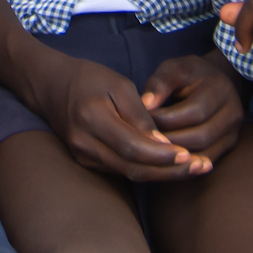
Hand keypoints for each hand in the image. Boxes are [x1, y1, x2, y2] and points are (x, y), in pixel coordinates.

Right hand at [22, 48, 202, 181]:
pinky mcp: (87, 162)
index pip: (132, 146)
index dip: (161, 154)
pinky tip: (171, 167)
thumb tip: (162, 142)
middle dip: (170, 171)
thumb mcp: (117, 84)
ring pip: (129, 174)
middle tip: (202, 167)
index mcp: (92, 119)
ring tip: (195, 169)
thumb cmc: (87, 78)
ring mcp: (84, 156)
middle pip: (133, 167)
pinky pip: (122, 171)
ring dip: (163, 174)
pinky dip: (148, 171)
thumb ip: (139, 114)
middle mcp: (85, 144)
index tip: (189, 154)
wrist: (49, 86)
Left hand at [142, 52, 245, 165]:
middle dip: (169, 141)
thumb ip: (159, 84)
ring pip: (204, 152)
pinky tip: (165, 157)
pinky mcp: (229, 144)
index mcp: (219, 89)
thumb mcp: (173, 69)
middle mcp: (233, 112)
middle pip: (200, 136)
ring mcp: (234, 131)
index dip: (165, 120)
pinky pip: (207, 159)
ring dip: (175, 154)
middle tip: (144, 140)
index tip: (141, 121)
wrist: (216, 79)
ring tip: (152, 148)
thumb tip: (143, 105)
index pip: (193, 112)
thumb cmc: (189, 73)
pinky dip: (186, 162)